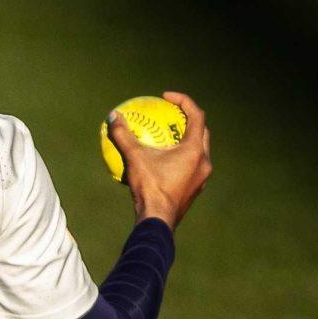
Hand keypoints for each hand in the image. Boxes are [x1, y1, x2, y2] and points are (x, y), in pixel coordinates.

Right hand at [109, 90, 212, 226]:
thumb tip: (113, 116)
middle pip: (202, 132)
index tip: (167, 98)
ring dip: (187, 141)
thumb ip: (124, 136)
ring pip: (198, 151)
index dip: (184, 101)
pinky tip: (164, 163)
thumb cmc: (150, 188)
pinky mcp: (195, 189)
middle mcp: (204, 162)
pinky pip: (191, 167)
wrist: (158, 220)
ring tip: (169, 138)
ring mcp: (202, 177)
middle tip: (172, 115)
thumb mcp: (134, 159)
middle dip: (189, 120)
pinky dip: (181, 159)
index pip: (196, 116)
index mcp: (194, 150)